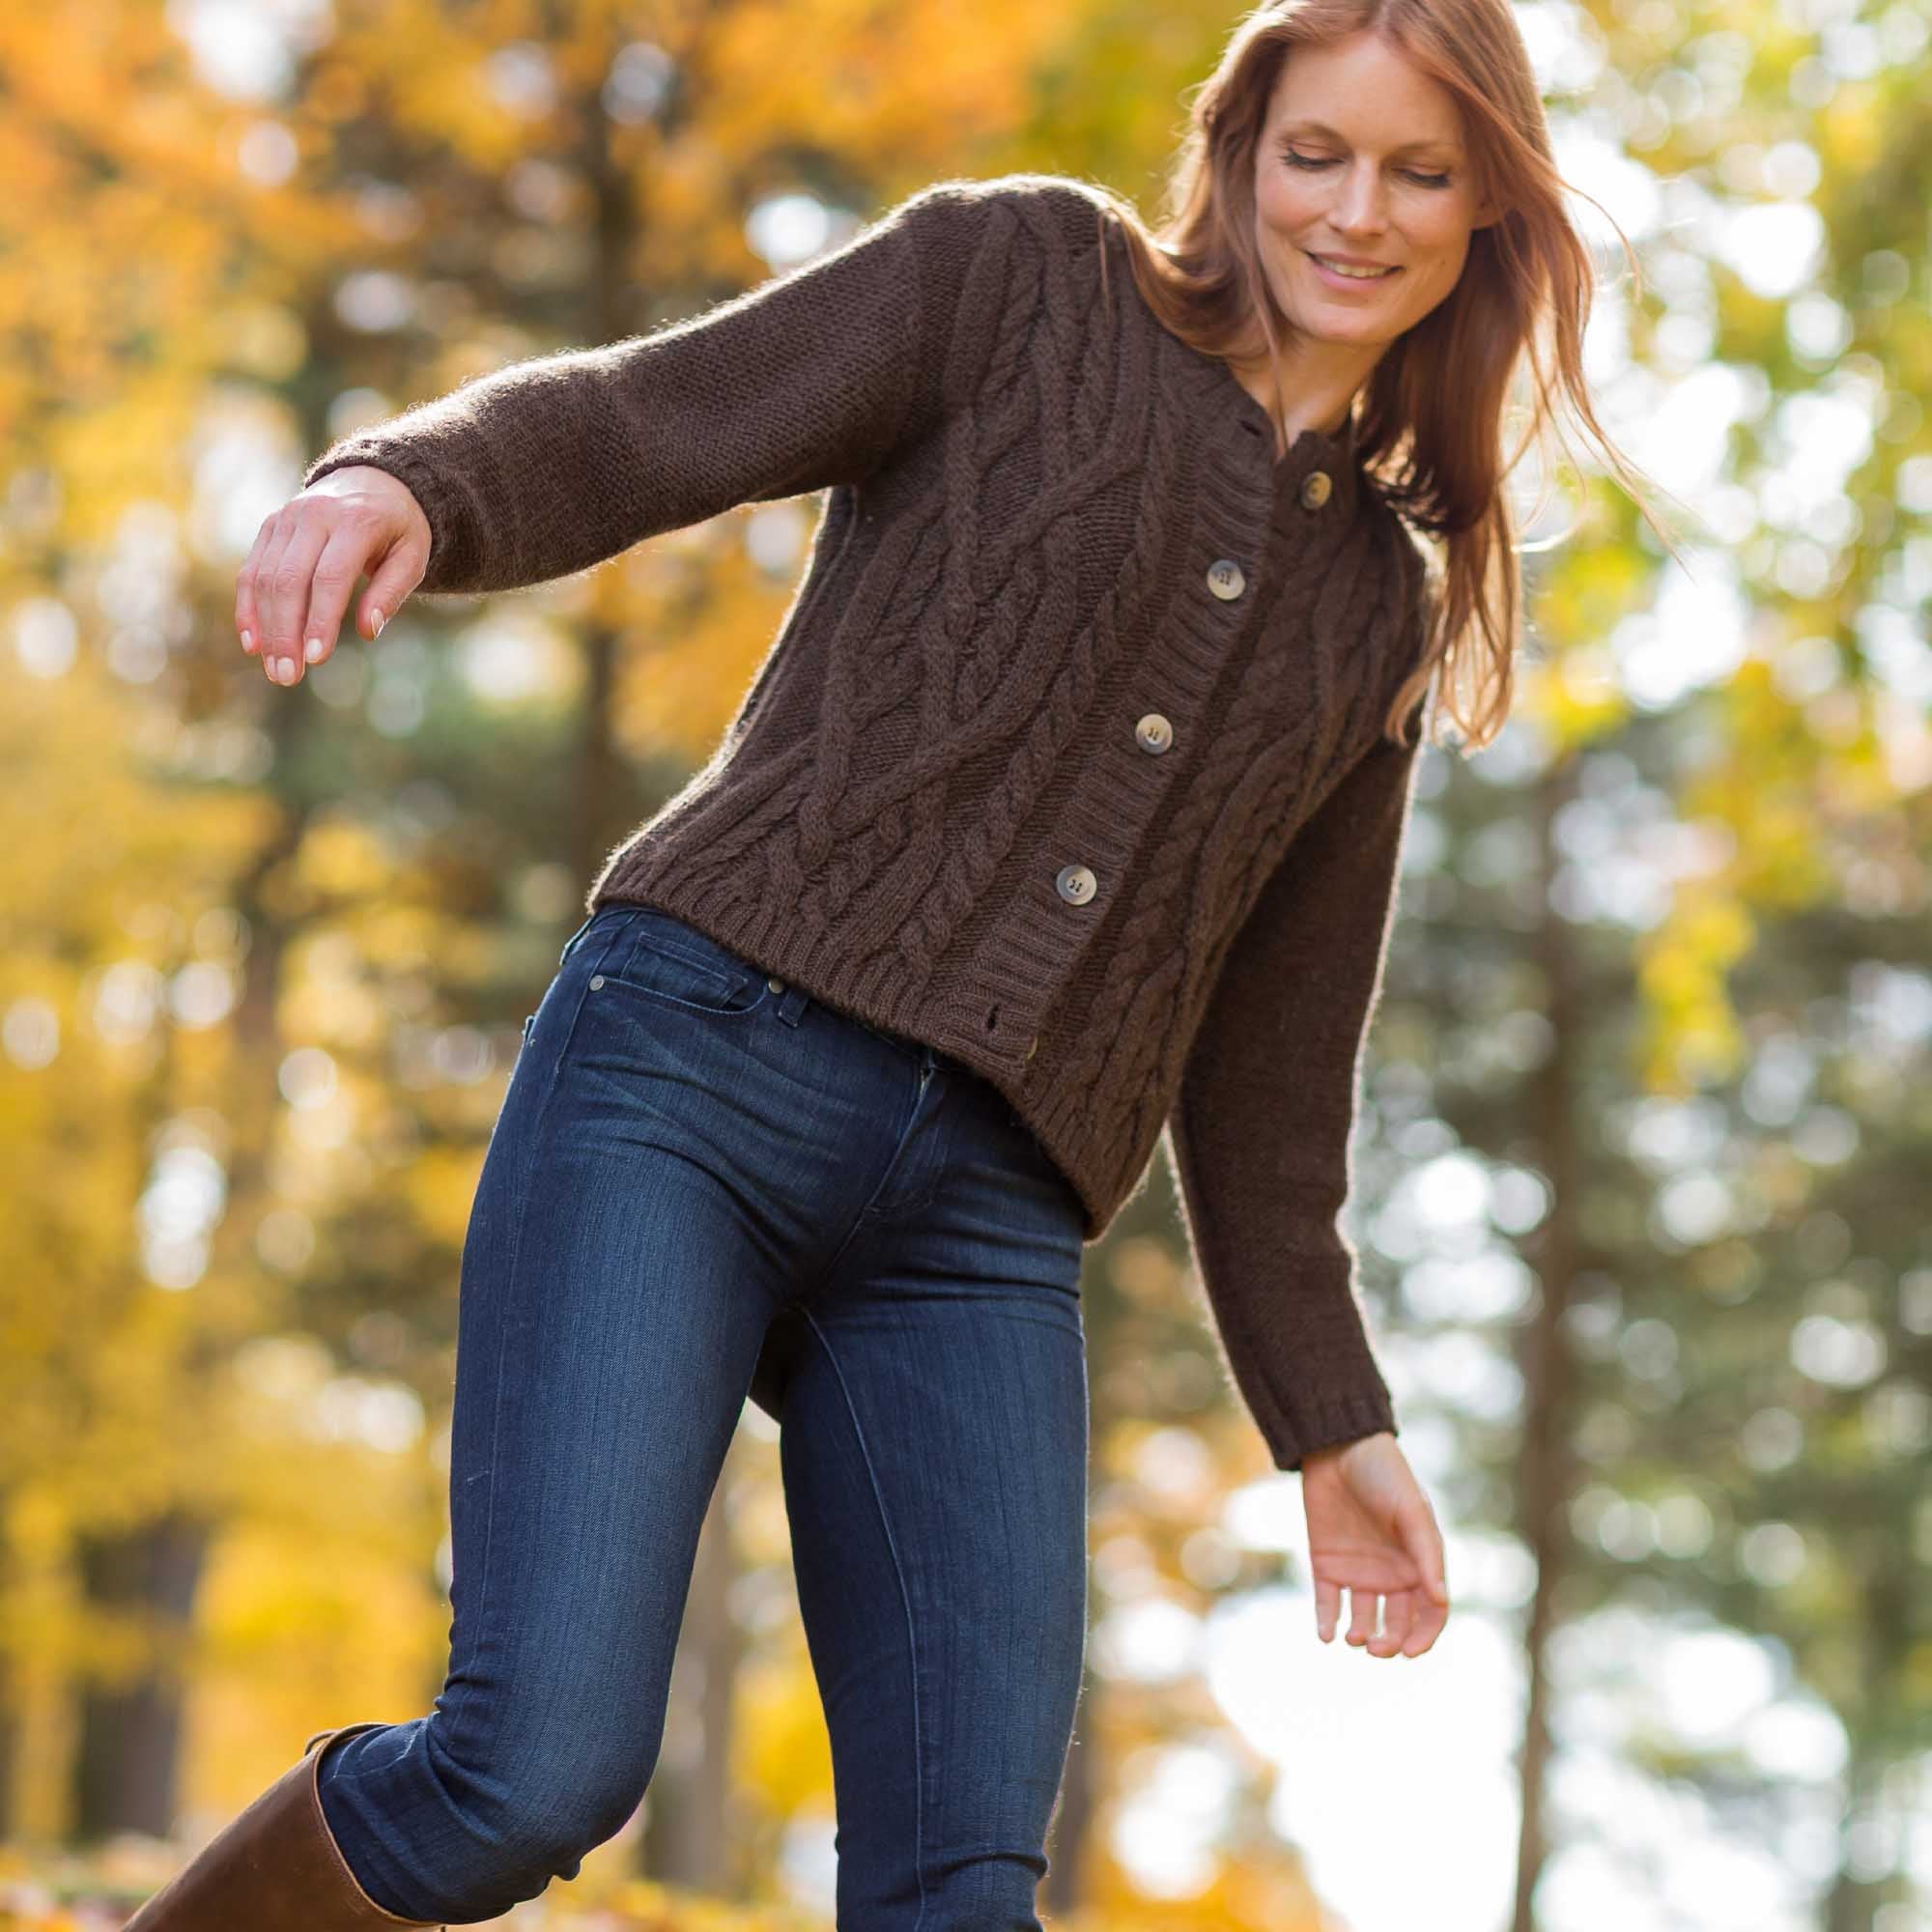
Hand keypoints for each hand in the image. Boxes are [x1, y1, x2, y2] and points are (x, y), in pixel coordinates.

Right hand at [235, 465, 430, 687]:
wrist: (374, 480)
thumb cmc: (399, 529)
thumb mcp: (412, 557)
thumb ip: (391, 592)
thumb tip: (368, 630)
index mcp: (355, 521)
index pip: (330, 577)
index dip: (320, 619)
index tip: (316, 659)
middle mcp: (314, 515)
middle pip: (290, 580)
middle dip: (286, 632)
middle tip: (287, 677)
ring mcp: (287, 518)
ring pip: (265, 578)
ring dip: (266, 628)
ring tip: (275, 669)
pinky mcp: (271, 526)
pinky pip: (252, 570)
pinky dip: (248, 608)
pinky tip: (253, 643)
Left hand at [1301, 1431, 1448, 1656]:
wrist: (1337, 1447)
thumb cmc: (1384, 1475)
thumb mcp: (1410, 1510)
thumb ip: (1426, 1554)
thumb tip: (1440, 1600)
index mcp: (1419, 1563)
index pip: (1430, 1613)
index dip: (1423, 1637)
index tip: (1409, 1651)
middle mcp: (1392, 1573)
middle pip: (1397, 1623)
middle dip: (1390, 1643)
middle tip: (1376, 1648)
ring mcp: (1359, 1572)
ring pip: (1363, 1620)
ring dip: (1360, 1636)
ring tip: (1353, 1637)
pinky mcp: (1326, 1565)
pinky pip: (1328, 1604)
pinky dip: (1326, 1623)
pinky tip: (1325, 1634)